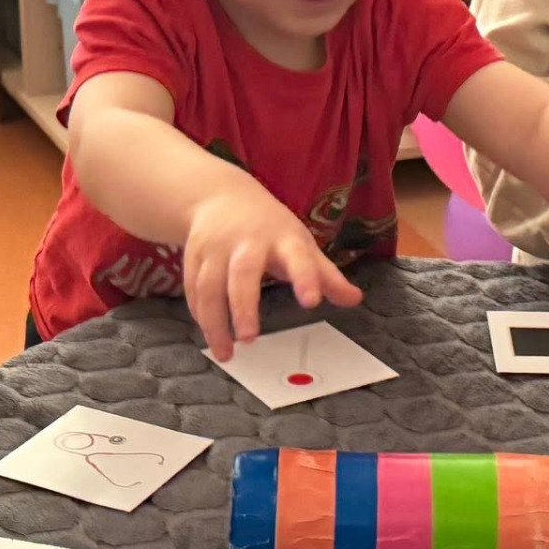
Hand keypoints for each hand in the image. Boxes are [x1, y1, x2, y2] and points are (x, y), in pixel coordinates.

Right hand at [184, 186, 362, 360]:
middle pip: (242, 273)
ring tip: (226, 353)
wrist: (220, 196)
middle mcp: (247, 241)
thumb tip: (355, 299)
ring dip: (215, 321)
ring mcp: (216, 247)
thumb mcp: (300, 244)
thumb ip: (325, 275)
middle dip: (244, 306)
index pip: (298, 257)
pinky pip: (193, 288)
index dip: (306, 278)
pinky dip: (199, 314)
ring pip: (209, 285)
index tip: (311, 302)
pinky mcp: (193, 254)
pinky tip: (210, 334)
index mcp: (283, 239)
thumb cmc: (269, 227)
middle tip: (250, 338)